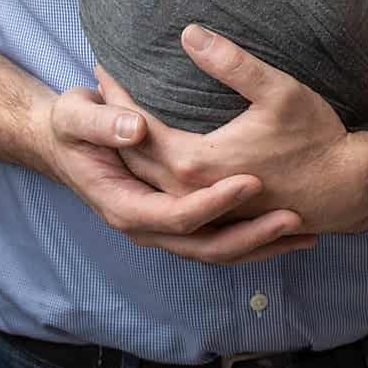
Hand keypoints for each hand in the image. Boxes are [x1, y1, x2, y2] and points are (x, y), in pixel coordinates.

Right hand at [41, 82, 305, 262]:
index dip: (214, 202)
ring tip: (305, 232)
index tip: (252, 180)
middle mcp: (145, 227)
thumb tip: (136, 129)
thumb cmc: (71, 124)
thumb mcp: (76, 115)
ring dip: (260, 246)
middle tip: (293, 216)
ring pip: (217, 252)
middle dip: (251, 235)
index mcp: (124, 205)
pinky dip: (253, 241)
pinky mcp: (177, 224)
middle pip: (204, 246)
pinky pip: (219, 242)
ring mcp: (162, 231)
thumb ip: (102, 122)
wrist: (62, 141)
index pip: (176, 215)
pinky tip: (288, 233)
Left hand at [94, 25, 367, 255]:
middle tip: (95, 89)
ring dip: (123, 153)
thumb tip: (189, 32)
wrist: (344, 189)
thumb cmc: (315, 138)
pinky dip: (144, 179)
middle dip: (110, 122)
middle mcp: (190, 192)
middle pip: (132, 157)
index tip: (102, 67)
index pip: (137, 127)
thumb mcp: (279, 92)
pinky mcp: (212, 217)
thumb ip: (232, 63)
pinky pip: (163, 198)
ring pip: (144, 183)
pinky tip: (143, 162)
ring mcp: (200, 210)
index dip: (118, 95)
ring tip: (110, 123)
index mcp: (196, 163)